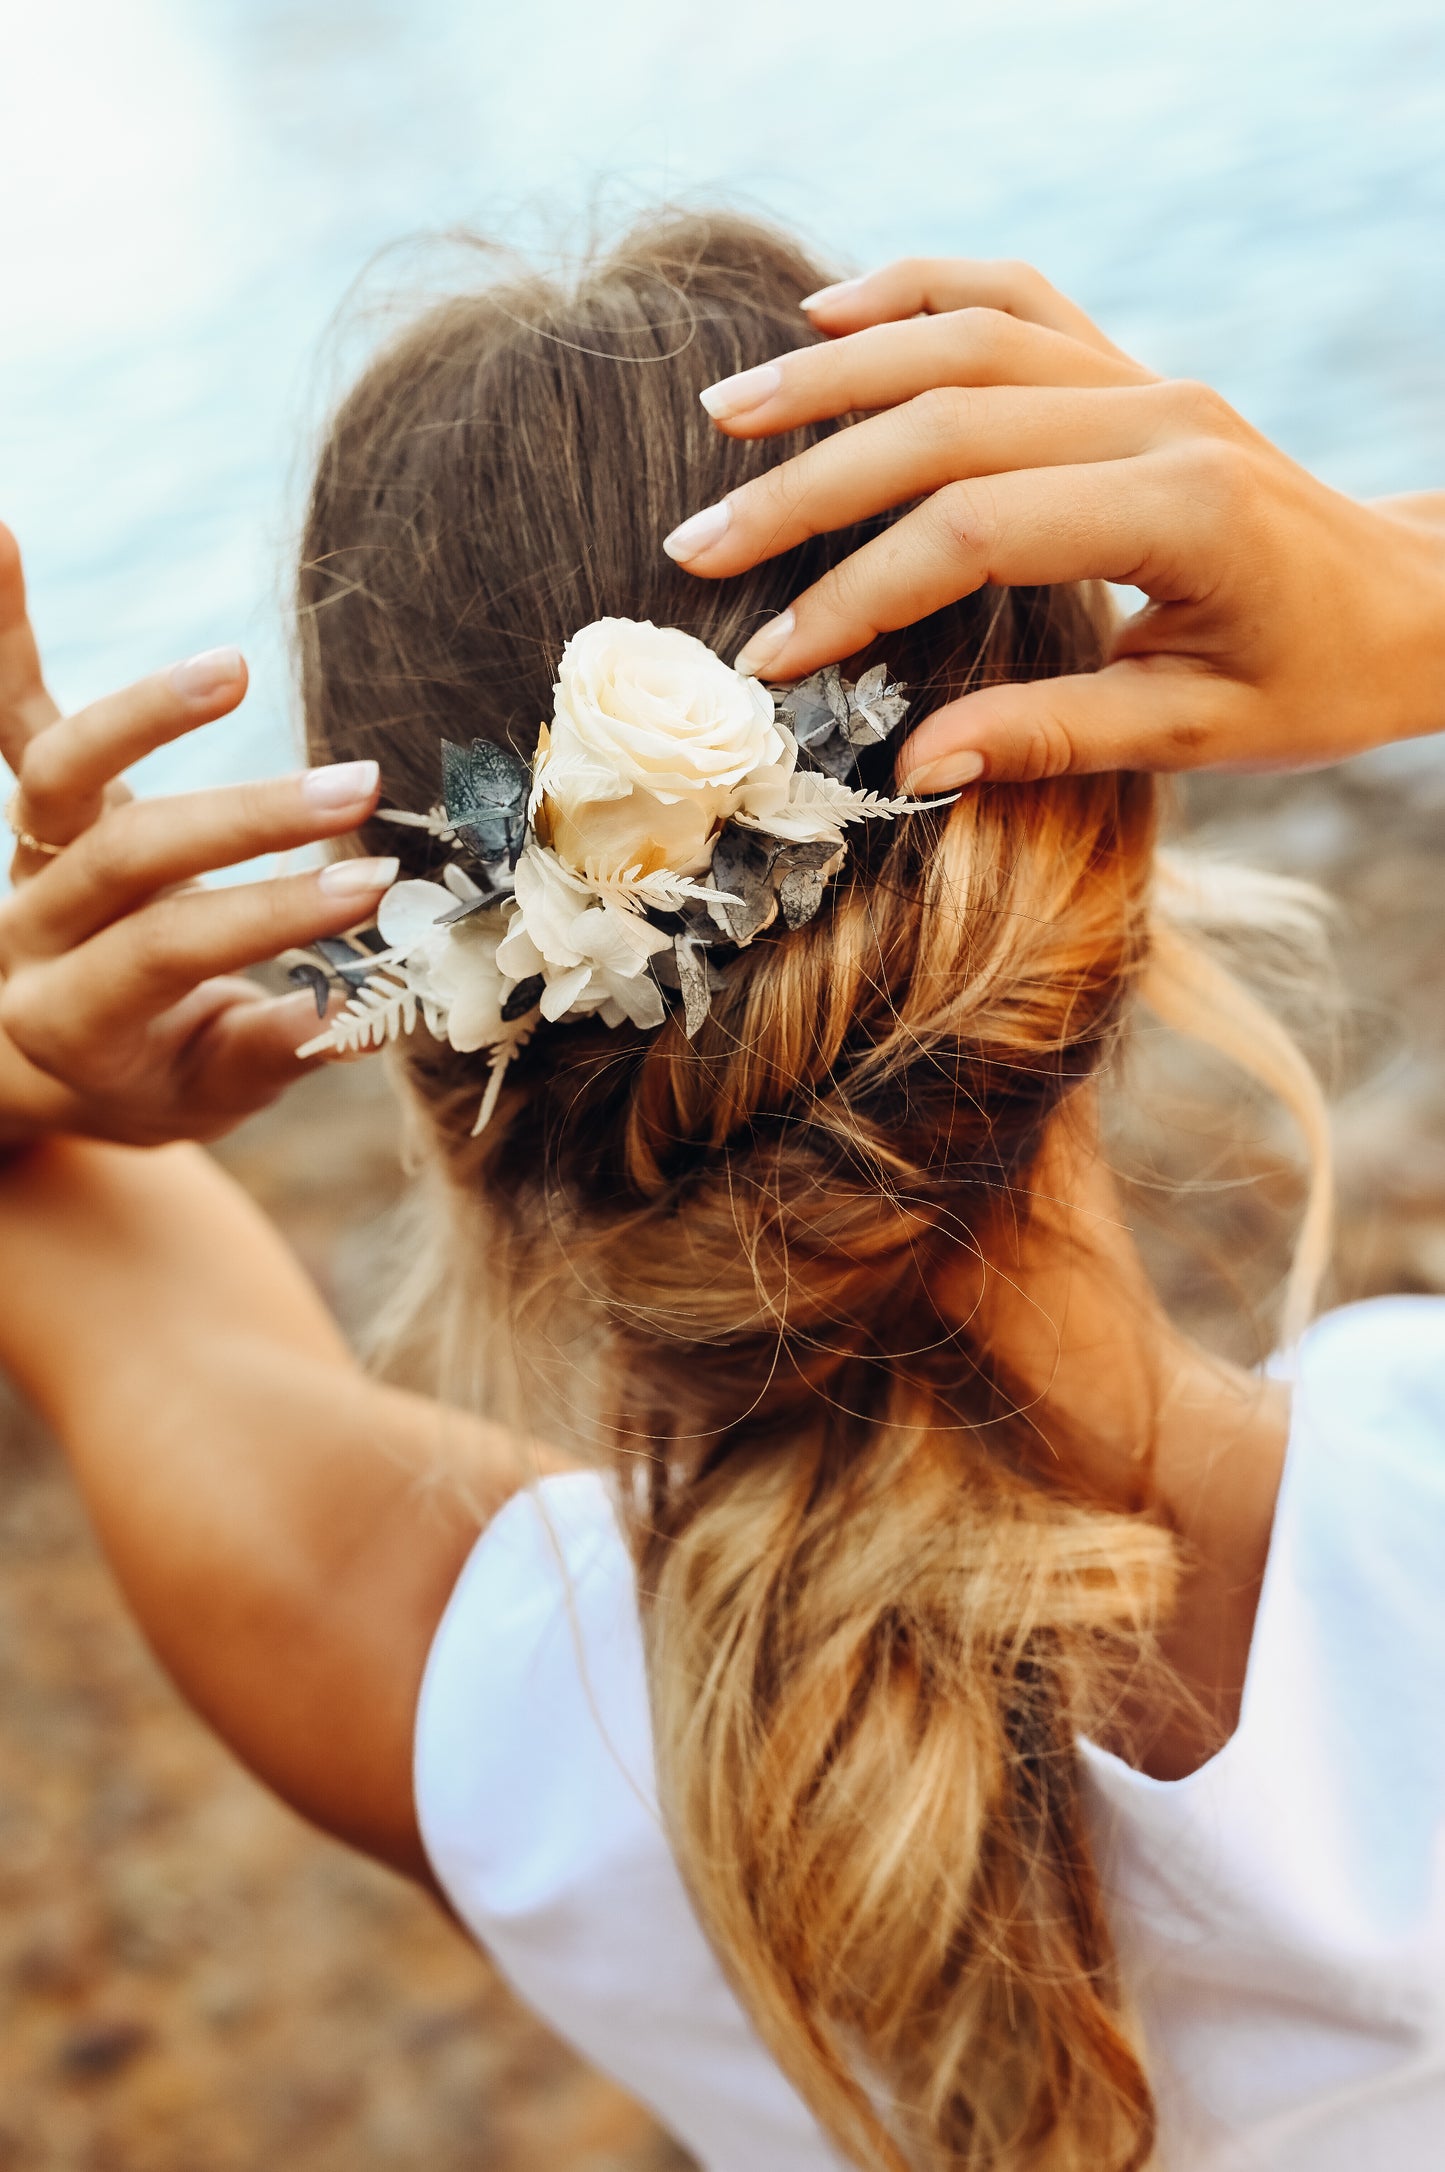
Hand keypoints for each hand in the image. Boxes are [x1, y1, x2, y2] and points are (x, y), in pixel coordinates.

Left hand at [0, 526, 395, 1147]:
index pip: (171, 949)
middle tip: (360, 787)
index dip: (270, 914)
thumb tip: (363, 1016)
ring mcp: (25, 854)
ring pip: (59, 770)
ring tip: (233, 670)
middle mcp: (31, 930)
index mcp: (75, 1017)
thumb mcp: (211, 1096)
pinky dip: (3, 623)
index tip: (374, 887)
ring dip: (144, 713)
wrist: (49, 1057)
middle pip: (130, 855)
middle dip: (248, 819)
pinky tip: (1, 528)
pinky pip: (11, 707)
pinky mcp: (34, 799)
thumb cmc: (155, 1076)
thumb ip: (272, 1053)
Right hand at [664, 259, 1444, 787]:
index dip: (860, 595)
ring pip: (965, 338)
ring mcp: (1145, 375)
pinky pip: (1013, 298)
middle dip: (809, 486)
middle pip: (945, 420)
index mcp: (1180, 511)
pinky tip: (831, 310)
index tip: (773, 659)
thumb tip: (911, 766)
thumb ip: (1052, 736)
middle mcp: (1157, 415)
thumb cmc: (1315, 681)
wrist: (1409, 600)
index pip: (976, 531)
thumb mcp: (1199, 734)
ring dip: (835, 372)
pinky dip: (918, 290)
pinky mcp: (1131, 366)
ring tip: (726, 414)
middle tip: (702, 544)